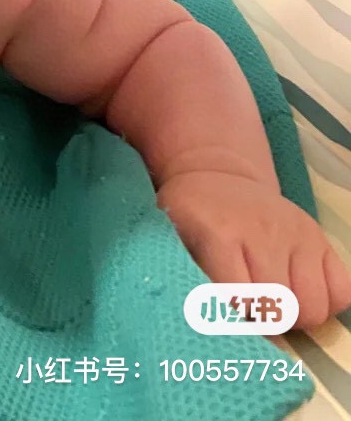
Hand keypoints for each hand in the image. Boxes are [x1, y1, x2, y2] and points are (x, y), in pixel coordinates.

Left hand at [157, 171, 350, 329]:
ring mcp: (296, 232)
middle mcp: (262, 229)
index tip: (220, 314)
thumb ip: (181, 278)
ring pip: (313, 307)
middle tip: (247, 310)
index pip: (239, 299)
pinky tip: (297, 291)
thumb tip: (199, 325)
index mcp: (219, 231)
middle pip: (279, 310)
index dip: (232, 318)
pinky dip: (325, 303)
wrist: (216, 175)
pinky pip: (342, 292)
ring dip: (294, 317)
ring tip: (272, 303)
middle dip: (263, 322)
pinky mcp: (319, 236)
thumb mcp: (168, 237)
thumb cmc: (190, 218)